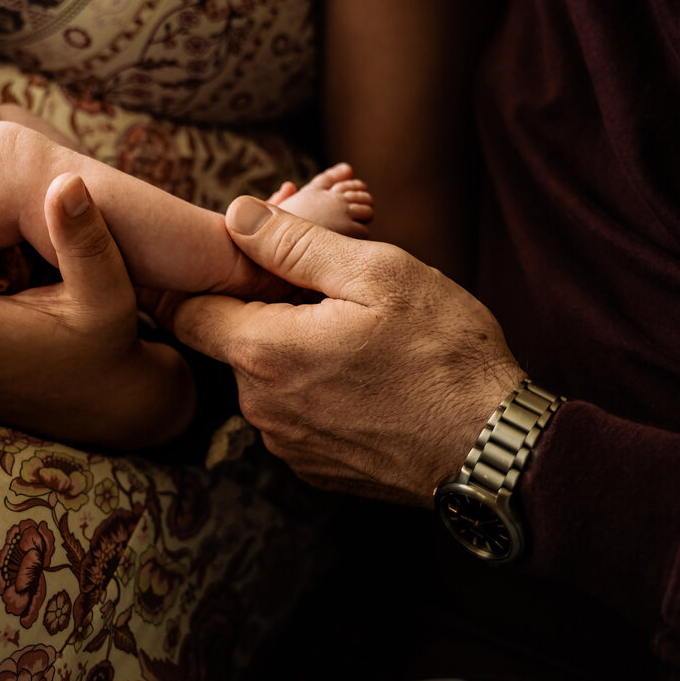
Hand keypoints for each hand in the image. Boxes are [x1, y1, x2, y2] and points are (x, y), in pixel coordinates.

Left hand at [172, 196, 524, 505]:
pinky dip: (311, 388)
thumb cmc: (444, 353)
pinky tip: (360, 374)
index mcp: (263, 351)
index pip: (185, 308)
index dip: (205, 277)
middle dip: (260, 309)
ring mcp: (284, 442)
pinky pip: (291, 412)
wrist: (493, 449)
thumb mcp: (377, 273)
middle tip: (321, 288)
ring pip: (262, 377)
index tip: (241, 261)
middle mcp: (259, 406)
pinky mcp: (311, 466)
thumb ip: (293, 243)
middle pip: (228, 341)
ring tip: (350, 332)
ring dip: (289, 349)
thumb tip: (234, 214)